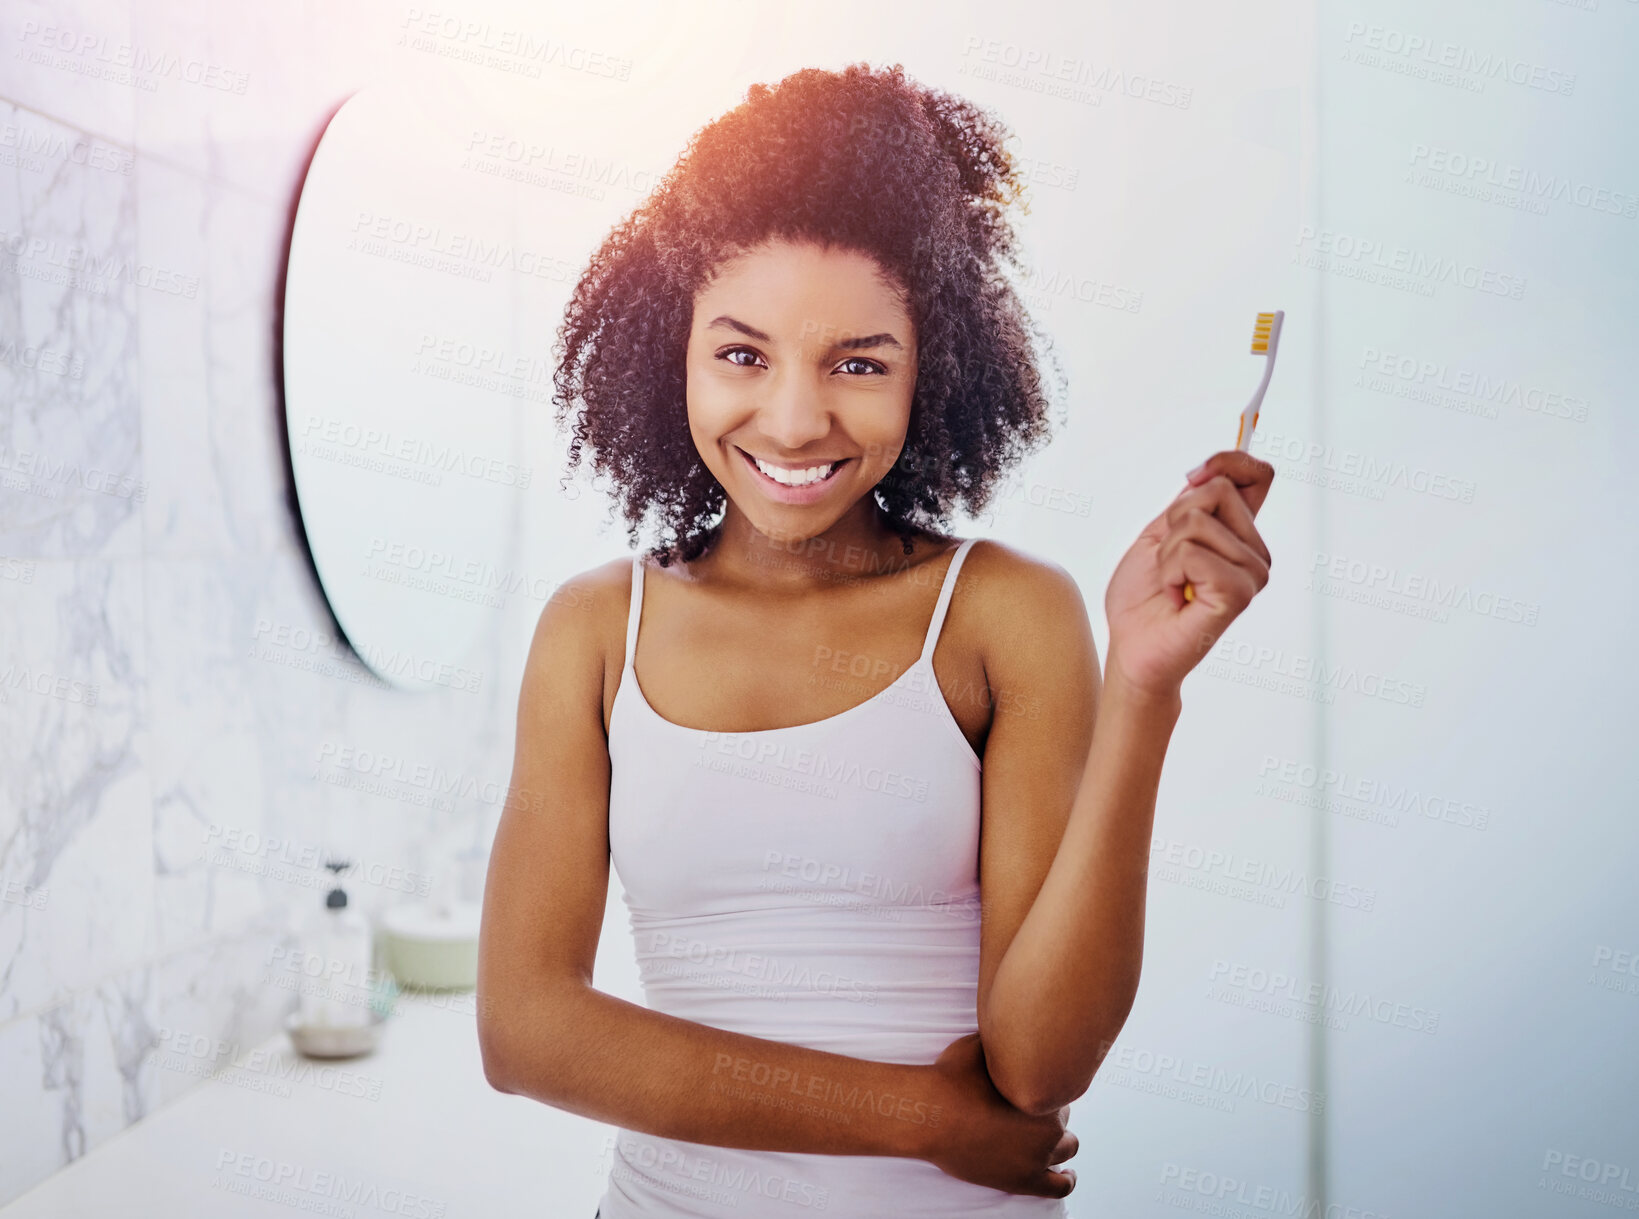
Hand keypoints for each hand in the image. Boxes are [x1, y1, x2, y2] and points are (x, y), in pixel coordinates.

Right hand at [918, 1033, 1077, 1197]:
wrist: (930, 1116)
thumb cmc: (950, 1078)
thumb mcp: (979, 1045)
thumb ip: (1001, 1039)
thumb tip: (1008, 1018)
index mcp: (1043, 1091)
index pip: (1061, 1087)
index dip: (1046, 1086)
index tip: (1034, 1086)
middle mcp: (1048, 1125)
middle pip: (1063, 1118)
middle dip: (1050, 1113)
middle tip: (1029, 1110)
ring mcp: (1038, 1156)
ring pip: (1068, 1147)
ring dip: (1059, 1141)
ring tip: (1047, 1137)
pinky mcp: (1025, 1181)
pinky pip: (1060, 1186)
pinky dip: (1066, 1179)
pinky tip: (1067, 1174)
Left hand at [1104, 449, 1274, 697]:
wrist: (1132, 644)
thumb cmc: (1144, 595)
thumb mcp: (1161, 533)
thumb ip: (1192, 501)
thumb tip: (1212, 470)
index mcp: (1239, 533)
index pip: (1257, 475)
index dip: (1227, 462)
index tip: (1192, 478)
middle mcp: (1254, 552)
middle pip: (1218, 490)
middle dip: (1174, 520)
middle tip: (1170, 562)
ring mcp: (1252, 573)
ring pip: (1197, 521)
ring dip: (1167, 552)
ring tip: (1173, 584)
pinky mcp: (1239, 594)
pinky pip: (1193, 553)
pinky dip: (1171, 572)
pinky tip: (1177, 598)